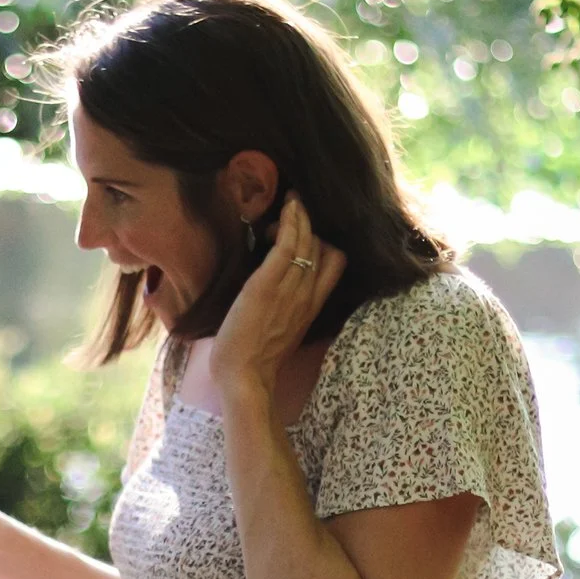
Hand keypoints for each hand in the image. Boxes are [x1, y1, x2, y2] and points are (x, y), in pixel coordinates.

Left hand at [209, 193, 348, 401]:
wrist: (244, 378)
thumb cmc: (253, 359)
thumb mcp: (281, 330)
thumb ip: (286, 308)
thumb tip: (277, 291)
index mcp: (312, 306)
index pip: (335, 264)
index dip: (324, 243)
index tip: (302, 236)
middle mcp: (308, 294)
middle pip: (323, 247)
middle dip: (310, 225)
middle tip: (291, 213)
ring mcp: (290, 289)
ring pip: (307, 241)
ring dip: (300, 216)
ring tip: (292, 200)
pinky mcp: (268, 284)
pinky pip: (287, 245)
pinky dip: (290, 223)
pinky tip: (286, 209)